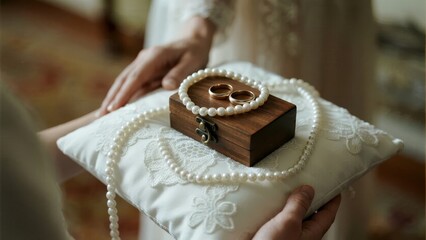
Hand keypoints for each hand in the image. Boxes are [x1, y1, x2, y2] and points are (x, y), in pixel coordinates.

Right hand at [98, 17, 215, 115]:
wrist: (193, 41)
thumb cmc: (193, 52)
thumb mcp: (192, 62)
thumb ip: (179, 73)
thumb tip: (166, 86)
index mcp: (154, 56)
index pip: (136, 77)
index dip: (124, 93)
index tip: (114, 107)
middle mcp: (144, 59)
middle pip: (124, 80)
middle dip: (112, 98)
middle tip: (101, 116)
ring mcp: (142, 64)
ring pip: (124, 82)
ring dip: (113, 97)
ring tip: (102, 115)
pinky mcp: (144, 71)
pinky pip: (131, 84)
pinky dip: (121, 95)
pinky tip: (114, 107)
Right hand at [252, 185, 340, 239]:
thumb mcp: (288, 223)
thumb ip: (299, 206)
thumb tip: (308, 189)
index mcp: (312, 234)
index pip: (328, 214)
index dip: (333, 199)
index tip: (335, 185)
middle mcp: (301, 236)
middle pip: (312, 215)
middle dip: (311, 199)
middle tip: (308, 182)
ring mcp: (288, 236)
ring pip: (294, 218)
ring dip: (291, 204)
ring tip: (286, 190)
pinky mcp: (273, 236)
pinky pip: (279, 221)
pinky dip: (277, 211)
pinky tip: (269, 205)